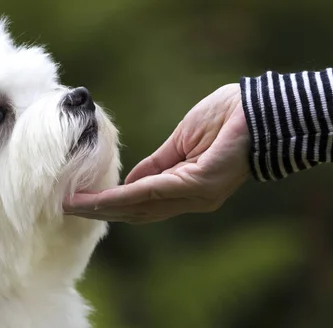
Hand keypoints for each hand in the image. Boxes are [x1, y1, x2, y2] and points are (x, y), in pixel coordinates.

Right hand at [63, 83, 250, 223]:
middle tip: (68, 210)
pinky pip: (154, 192)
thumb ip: (157, 165)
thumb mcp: (183, 141)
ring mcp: (197, 195)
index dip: (112, 205)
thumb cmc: (228, 118)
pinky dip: (124, 196)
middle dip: (101, 212)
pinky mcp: (199, 182)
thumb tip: (127, 183)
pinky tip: (100, 199)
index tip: (81, 204)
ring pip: (142, 206)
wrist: (264, 108)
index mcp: (189, 188)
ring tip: (74, 206)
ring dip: (105, 208)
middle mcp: (192, 199)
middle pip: (139, 212)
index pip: (144, 202)